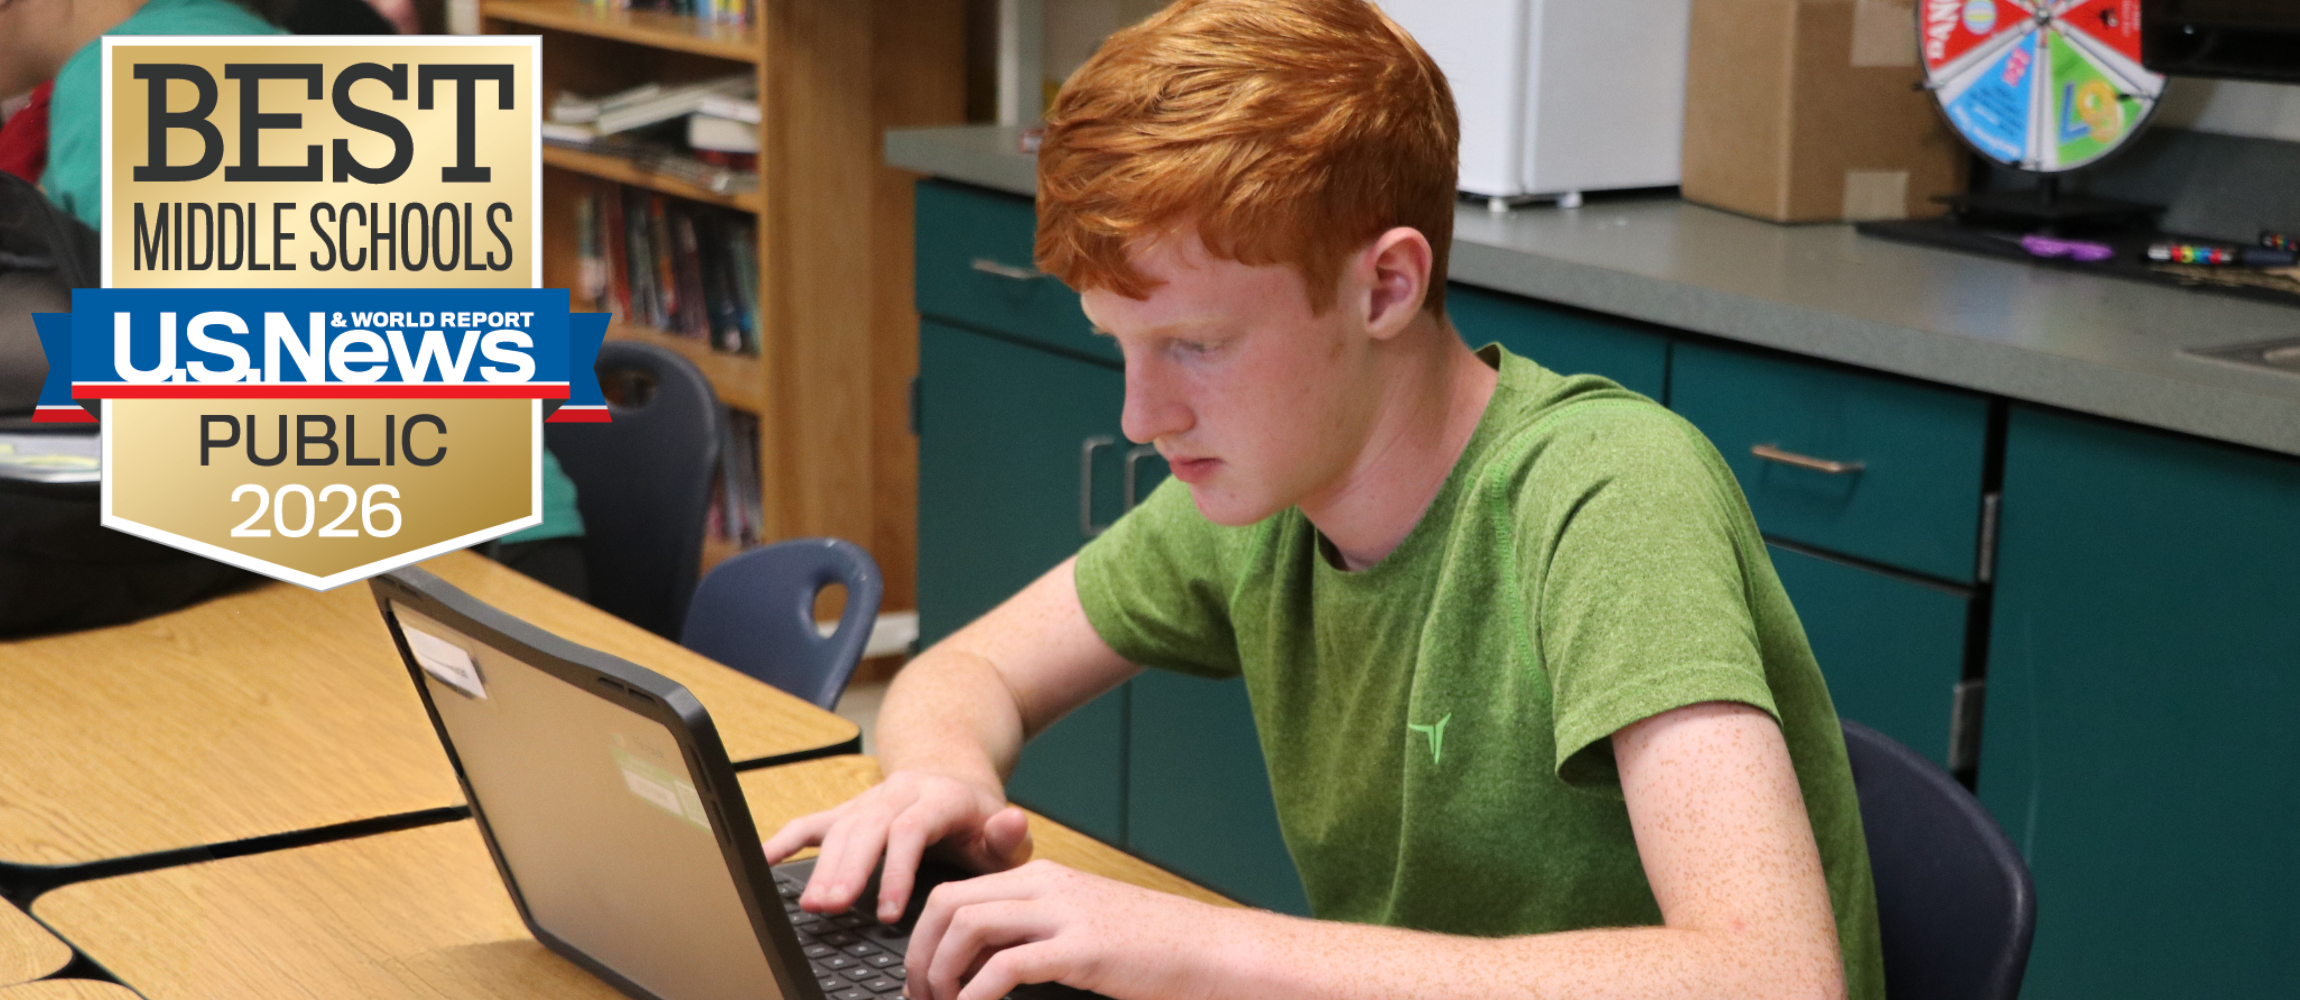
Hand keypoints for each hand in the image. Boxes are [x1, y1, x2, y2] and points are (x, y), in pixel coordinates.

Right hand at [761, 769, 1033, 922]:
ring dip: (822, 866)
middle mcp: (902, 791)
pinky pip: (814, 820)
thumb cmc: (980, 821)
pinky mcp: (851, 807)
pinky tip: (764, 859)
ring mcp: (871, 798)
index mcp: (941, 798)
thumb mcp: (1004, 833)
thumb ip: (1009, 837)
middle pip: (868, 826)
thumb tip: (1012, 823)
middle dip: (847, 869)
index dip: (895, 871)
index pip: (911, 830)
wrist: (956, 777)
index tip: (885, 914)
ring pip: (841, 826)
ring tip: (811, 904)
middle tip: (829, 908)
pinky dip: (787, 838)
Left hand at [904, 859, 1233, 999]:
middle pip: (948, 905)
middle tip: (919, 997)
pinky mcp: (1081, 948)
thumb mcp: (1082, 925)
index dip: (922, 939)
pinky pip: (1004, 966)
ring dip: (940, 975)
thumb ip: (1035, 931)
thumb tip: (984, 967)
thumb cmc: (1150, 948)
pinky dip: (974, 994)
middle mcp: (1045, 887)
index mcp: (1041, 879)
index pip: (955, 893)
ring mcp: (1064, 914)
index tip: (918, 980)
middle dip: (919, 955)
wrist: (1210, 951)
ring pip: (967, 927)